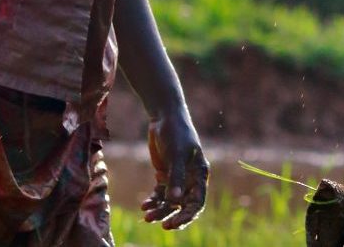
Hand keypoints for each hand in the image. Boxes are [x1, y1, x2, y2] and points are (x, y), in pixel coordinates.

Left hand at [141, 111, 208, 229]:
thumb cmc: (176, 132)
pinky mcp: (165, 175)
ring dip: (160, 210)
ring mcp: (177, 178)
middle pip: (184, 206)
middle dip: (173, 216)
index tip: (174, 223)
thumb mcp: (177, 153)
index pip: (197, 202)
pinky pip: (159, 194)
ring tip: (147, 216)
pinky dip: (153, 201)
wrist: (164, 117)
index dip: (187, 215)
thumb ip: (176, 176)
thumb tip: (175, 201)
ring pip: (170, 202)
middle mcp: (190, 180)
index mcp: (199, 175)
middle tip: (163, 226)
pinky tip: (144, 205)